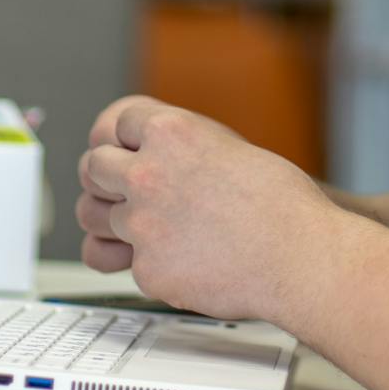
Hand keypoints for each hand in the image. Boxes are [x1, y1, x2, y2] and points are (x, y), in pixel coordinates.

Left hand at [75, 95, 334, 321]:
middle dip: (105, 177)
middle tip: (120, 189)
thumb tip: (153, 153)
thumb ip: (182, 148)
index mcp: (171, 133)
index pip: (117, 120)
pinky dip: (143, 262)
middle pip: (93, 166)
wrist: (298, 257)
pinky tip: (169, 259)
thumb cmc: (281, 204)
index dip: (120, 136)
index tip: (120, 147)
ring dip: (108, 218)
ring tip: (135, 225)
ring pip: (90, 214)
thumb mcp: (230, 148)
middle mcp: (147, 173)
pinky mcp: (146, 269)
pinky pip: (122, 261)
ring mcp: (141, 224)